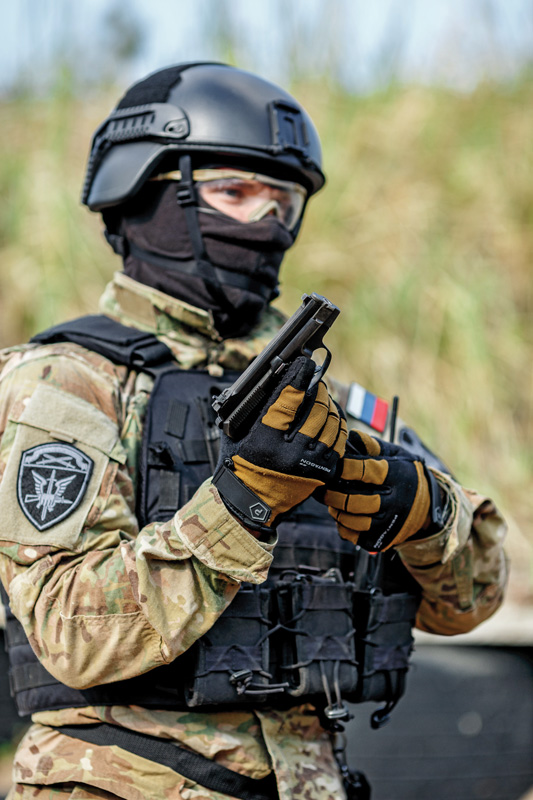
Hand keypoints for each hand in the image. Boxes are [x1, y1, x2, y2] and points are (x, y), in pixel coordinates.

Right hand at [213, 356, 346, 529]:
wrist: (251, 502)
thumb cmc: (240, 464)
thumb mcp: (237, 434)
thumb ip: (256, 408)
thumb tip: (278, 381)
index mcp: (265, 442)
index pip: (286, 401)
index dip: (298, 378)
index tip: (304, 363)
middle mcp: (290, 454)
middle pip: (316, 410)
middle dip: (318, 389)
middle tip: (314, 380)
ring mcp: (309, 465)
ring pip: (331, 423)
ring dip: (329, 404)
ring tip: (323, 396)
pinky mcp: (322, 472)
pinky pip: (338, 441)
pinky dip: (337, 424)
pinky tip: (331, 415)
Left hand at [324, 430, 433, 550]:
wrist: (427, 505)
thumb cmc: (403, 474)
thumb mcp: (395, 454)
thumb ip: (372, 446)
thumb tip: (349, 436)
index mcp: (395, 476)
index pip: (365, 472)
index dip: (344, 468)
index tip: (332, 465)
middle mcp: (394, 501)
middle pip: (354, 502)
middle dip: (332, 495)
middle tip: (323, 488)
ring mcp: (389, 523)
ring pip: (353, 521)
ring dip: (336, 511)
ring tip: (331, 502)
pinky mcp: (382, 539)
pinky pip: (354, 536)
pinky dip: (342, 526)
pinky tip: (342, 516)